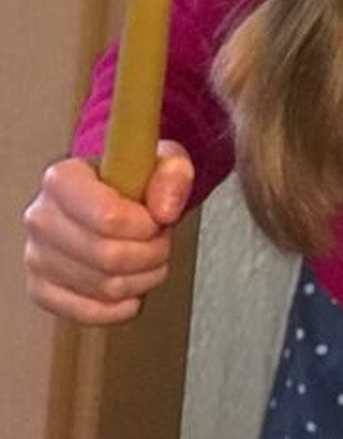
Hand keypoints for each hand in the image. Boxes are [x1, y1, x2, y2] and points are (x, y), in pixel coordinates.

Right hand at [22, 142, 194, 324]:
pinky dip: (121, 307)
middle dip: (151, 253)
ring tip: (149, 258)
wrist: (113, 197)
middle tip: (161, 241)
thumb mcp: (164, 161)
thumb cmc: (135, 179)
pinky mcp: (41, 289)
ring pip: (104, 286)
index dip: (146, 226)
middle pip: (108, 256)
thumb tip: (165, 210)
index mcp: (62, 179)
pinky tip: (133, 288)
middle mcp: (41, 218)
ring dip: (143, 278)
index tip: (158, 220)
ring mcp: (37, 257)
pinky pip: (87, 312)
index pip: (108, 217)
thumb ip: (173, 175)